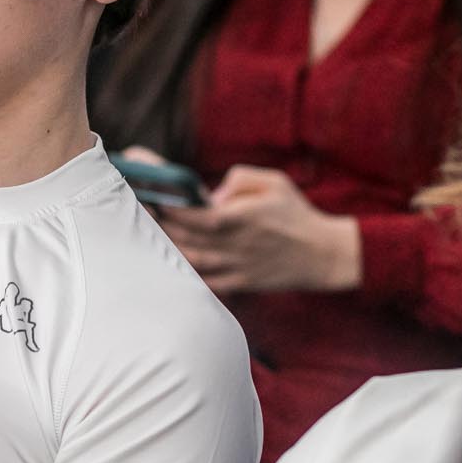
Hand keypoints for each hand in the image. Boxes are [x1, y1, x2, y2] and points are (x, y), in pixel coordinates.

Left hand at [158, 165, 360, 294]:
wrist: (324, 255)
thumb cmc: (297, 214)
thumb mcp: (275, 182)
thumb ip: (240, 178)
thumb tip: (212, 194)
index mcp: (239, 218)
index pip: (191, 213)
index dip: (166, 204)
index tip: (148, 194)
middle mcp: (233, 245)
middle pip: (182, 237)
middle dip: (157, 224)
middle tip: (137, 212)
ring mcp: (234, 267)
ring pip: (188, 260)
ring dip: (165, 247)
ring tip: (148, 233)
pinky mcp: (239, 283)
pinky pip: (204, 281)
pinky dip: (185, 272)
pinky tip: (168, 262)